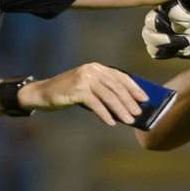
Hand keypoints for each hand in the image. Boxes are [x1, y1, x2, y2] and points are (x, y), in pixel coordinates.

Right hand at [18, 62, 147, 125]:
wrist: (43, 93)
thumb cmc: (69, 94)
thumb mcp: (88, 89)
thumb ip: (104, 92)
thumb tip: (126, 107)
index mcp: (97, 68)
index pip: (121, 76)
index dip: (134, 88)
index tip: (145, 99)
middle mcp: (92, 70)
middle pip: (116, 87)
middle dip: (129, 101)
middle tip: (139, 113)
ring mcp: (85, 79)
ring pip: (109, 96)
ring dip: (120, 110)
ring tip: (129, 120)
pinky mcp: (77, 90)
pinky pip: (96, 104)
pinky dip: (104, 114)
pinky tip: (111, 122)